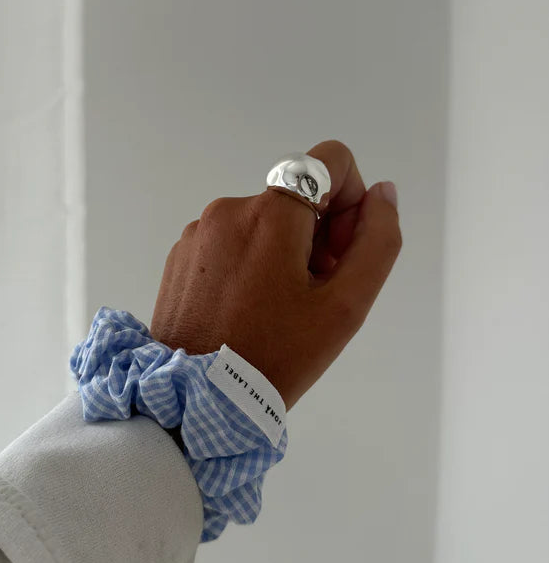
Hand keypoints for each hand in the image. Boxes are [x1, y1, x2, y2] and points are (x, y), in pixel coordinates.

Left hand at [149, 140, 401, 410]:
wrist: (197, 402)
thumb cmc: (277, 357)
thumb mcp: (345, 306)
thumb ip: (377, 241)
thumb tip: (383, 194)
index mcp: (271, 212)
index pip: (331, 161)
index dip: (351, 202)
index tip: (338, 255)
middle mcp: (229, 208)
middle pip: (297, 196)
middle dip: (319, 235)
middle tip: (314, 294)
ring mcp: (199, 232)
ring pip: (263, 222)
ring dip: (283, 252)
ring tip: (278, 310)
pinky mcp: (180, 256)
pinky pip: (230, 242)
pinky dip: (249, 264)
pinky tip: (247, 311)